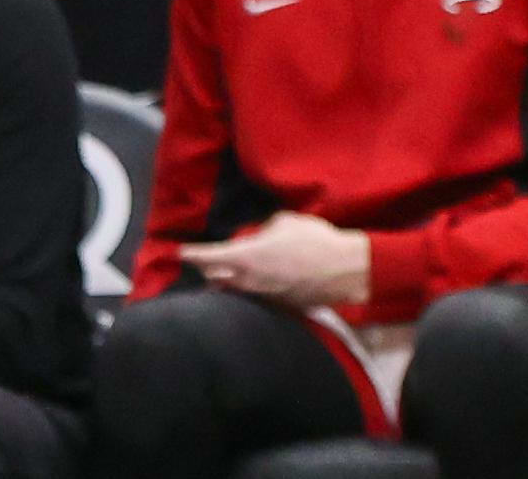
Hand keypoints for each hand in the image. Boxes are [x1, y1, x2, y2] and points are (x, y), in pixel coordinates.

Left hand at [191, 213, 370, 310]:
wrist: (345, 270)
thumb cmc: (315, 241)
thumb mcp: (285, 222)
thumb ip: (264, 229)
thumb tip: (259, 236)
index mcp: (247, 257)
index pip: (209, 257)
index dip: (193, 254)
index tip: (182, 252)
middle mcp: (251, 280)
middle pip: (217, 278)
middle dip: (209, 269)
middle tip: (205, 262)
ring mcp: (266, 296)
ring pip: (236, 290)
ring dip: (229, 282)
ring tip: (224, 274)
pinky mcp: (281, 306)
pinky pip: (257, 297)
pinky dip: (251, 290)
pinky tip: (257, 282)